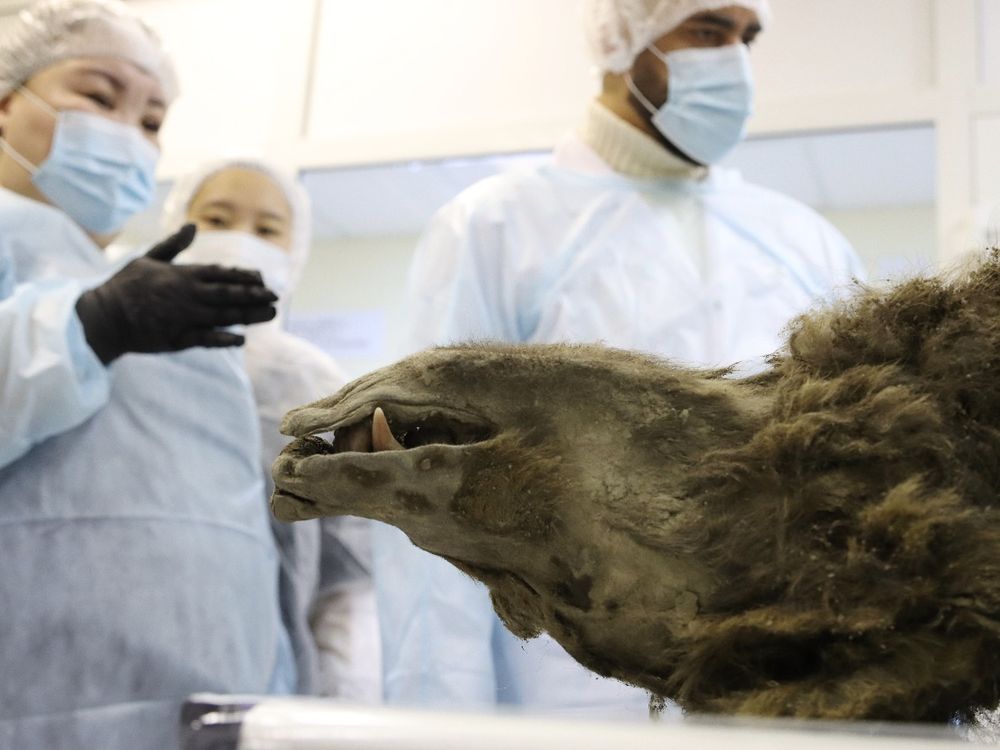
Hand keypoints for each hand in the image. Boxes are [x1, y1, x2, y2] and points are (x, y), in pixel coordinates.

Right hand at [76, 224, 277, 363]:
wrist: (104, 317)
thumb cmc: (126, 286)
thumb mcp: (149, 258)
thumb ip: (174, 245)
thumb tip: (193, 225)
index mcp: (182, 275)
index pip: (220, 274)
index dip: (244, 277)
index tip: (263, 278)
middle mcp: (187, 296)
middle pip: (228, 295)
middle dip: (254, 295)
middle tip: (276, 297)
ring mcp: (183, 318)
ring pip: (223, 316)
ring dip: (249, 315)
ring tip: (270, 314)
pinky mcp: (177, 339)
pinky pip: (205, 340)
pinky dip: (224, 339)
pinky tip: (241, 339)